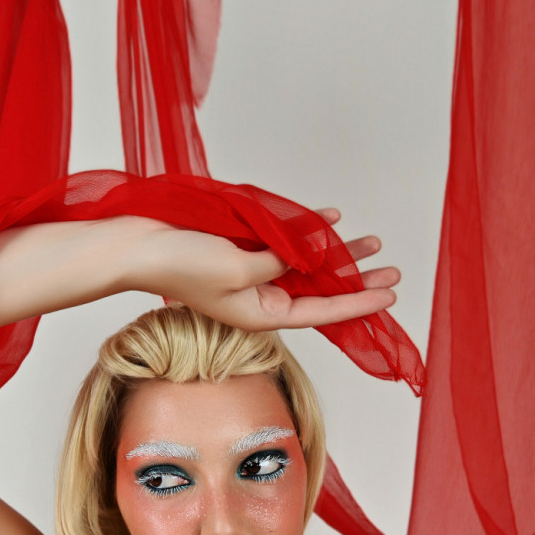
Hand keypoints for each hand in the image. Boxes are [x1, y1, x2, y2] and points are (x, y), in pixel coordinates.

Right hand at [128, 208, 399, 331]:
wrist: (142, 246)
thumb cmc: (182, 266)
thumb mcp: (240, 267)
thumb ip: (281, 261)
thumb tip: (313, 252)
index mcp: (262, 315)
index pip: (321, 311)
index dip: (358, 302)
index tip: (389, 296)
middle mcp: (262, 298)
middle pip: (320, 291)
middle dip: (357, 278)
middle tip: (393, 270)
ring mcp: (254, 275)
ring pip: (308, 266)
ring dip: (339, 253)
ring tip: (372, 242)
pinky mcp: (244, 252)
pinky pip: (286, 243)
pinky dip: (308, 232)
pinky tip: (330, 219)